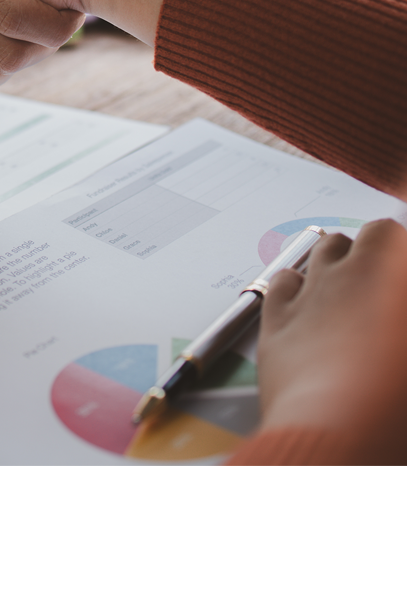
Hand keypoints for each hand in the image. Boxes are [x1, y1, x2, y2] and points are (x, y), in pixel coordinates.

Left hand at [257, 219, 406, 446]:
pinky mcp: (276, 318)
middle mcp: (352, 274)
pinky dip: (297, 286)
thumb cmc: (397, 403)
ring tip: (351, 294)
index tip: (401, 276)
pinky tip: (307, 307)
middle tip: (389, 286)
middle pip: (364, 237)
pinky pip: (284, 280)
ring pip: (321, 250)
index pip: (396, 236)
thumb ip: (400, 323)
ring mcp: (310, 293)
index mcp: (392, 274)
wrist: (341, 434)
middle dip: (377, 251)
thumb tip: (395, 323)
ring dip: (338, 262)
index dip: (402, 254)